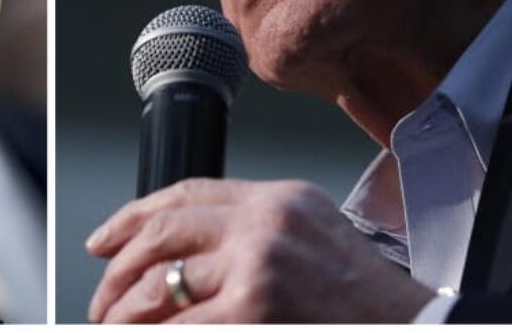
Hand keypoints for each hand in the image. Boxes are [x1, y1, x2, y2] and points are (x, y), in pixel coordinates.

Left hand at [86, 178, 434, 322]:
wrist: (410, 330)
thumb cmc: (360, 297)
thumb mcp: (312, 232)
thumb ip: (252, 226)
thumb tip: (178, 250)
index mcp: (276, 198)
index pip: (184, 193)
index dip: (131, 217)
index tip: (102, 240)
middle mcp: (264, 223)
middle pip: (162, 234)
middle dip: (118, 273)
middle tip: (101, 302)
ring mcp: (258, 267)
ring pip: (162, 286)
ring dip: (126, 313)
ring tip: (114, 326)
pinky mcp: (253, 311)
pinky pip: (183, 326)